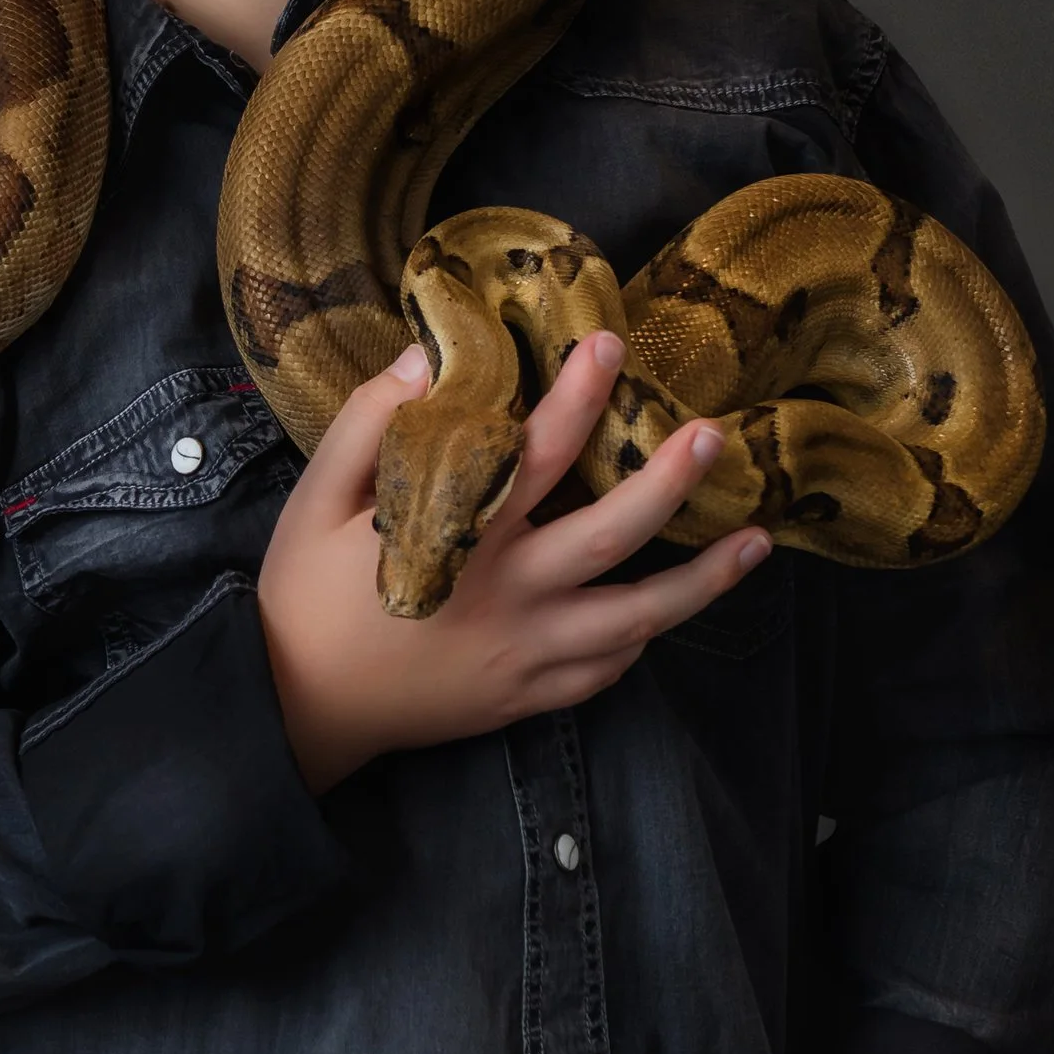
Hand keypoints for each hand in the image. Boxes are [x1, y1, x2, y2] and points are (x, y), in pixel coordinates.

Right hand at [256, 332, 764, 792]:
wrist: (297, 707)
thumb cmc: (304, 595)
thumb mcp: (317, 499)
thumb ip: (371, 424)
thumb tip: (429, 358)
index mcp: (460, 538)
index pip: (536, 454)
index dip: (578, 397)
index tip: (610, 346)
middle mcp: (508, 598)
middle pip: (614, 535)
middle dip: (671, 483)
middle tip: (716, 437)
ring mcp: (525, 654)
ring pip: (636, 619)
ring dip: (702, 581)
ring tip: (756, 542)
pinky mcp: (525, 697)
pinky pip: (604, 671)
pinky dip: (641, 640)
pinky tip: (668, 612)